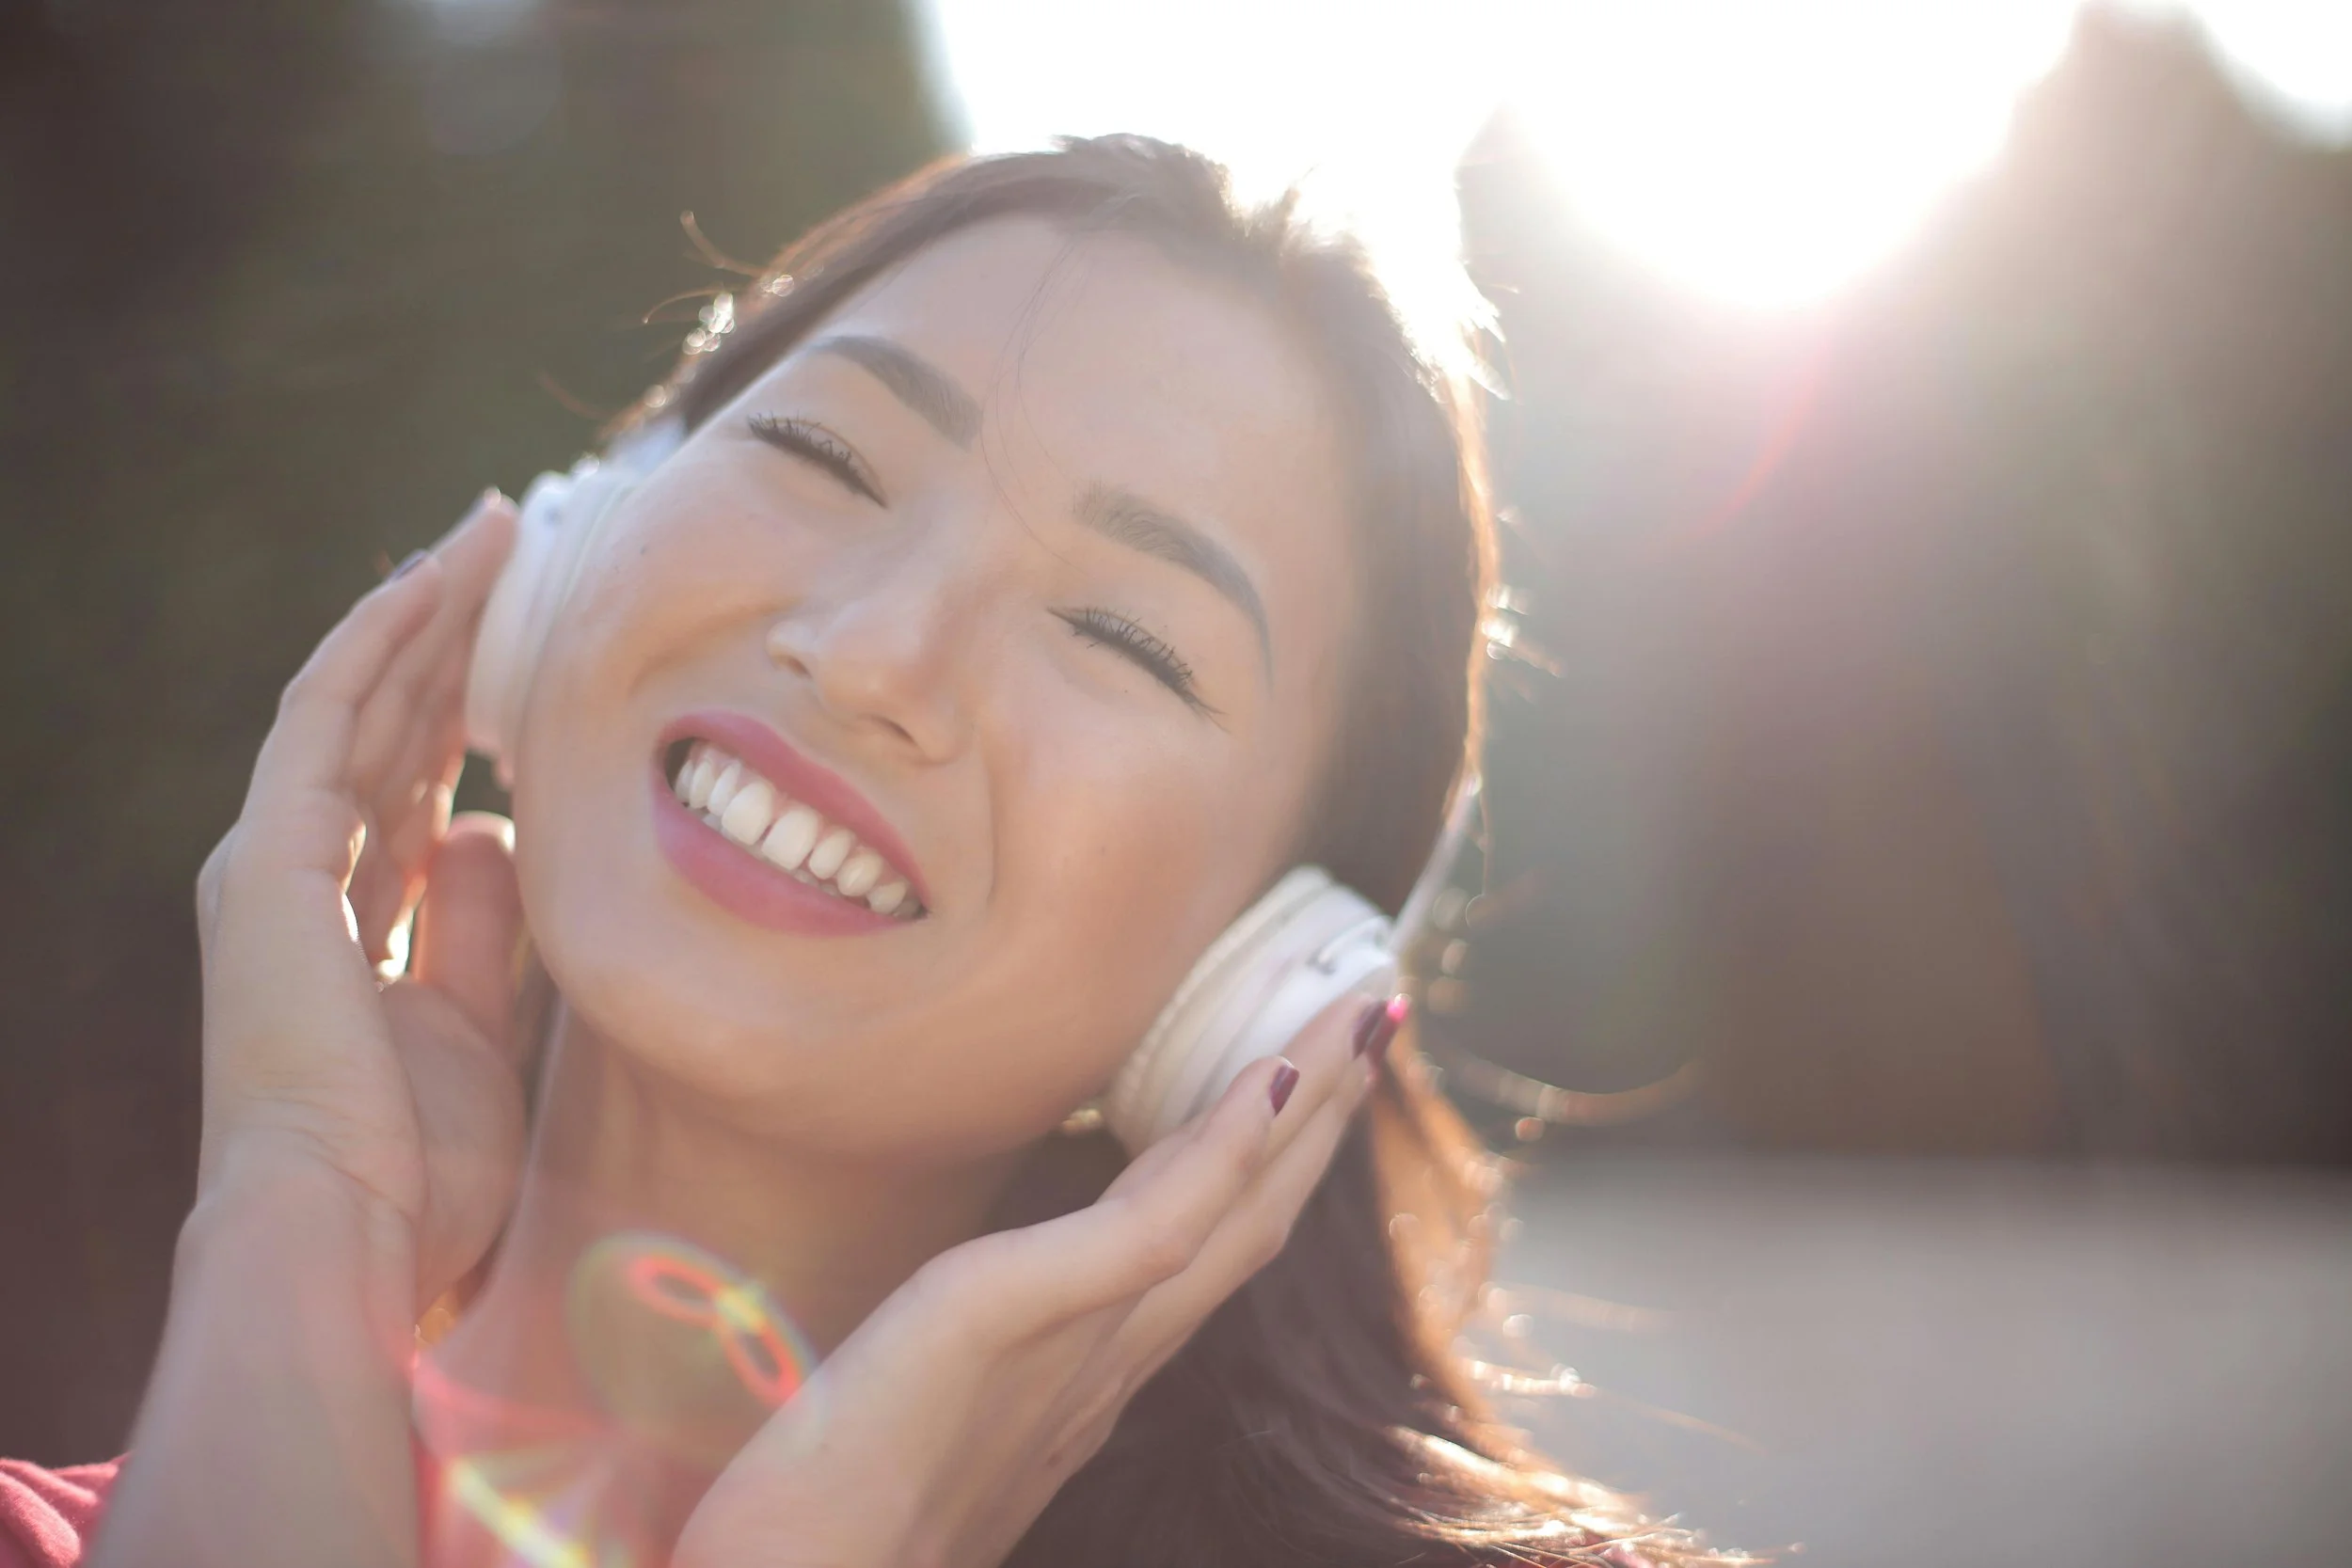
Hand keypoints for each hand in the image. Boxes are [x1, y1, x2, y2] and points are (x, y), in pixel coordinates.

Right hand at [193, 492, 526, 1308]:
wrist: (350, 1230)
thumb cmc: (418, 1167)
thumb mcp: (478, 1025)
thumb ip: (482, 926)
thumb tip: (491, 833)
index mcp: (352, 925)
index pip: (414, 781)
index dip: (467, 705)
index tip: (529, 638)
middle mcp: (304, 879)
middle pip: (388, 725)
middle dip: (451, 636)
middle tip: (514, 548)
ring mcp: (278, 863)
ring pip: (359, 701)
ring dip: (424, 612)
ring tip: (489, 532)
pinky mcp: (271, 856)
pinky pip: (325, 719)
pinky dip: (375, 646)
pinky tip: (428, 581)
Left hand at [672, 994, 1386, 1567]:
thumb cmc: (824, 1527)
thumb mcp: (924, 1425)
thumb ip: (985, 1362)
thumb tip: (996, 1304)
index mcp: (1087, 1382)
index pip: (1206, 1249)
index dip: (1274, 1162)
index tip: (1321, 1073)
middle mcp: (1104, 1366)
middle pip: (1246, 1220)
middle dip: (1324, 1116)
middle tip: (1381, 1010)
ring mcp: (1070, 1351)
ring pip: (1224, 1213)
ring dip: (1304, 1108)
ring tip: (1362, 1016)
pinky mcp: (1000, 1316)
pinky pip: (1143, 1233)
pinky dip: (1217, 1155)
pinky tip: (1266, 1082)